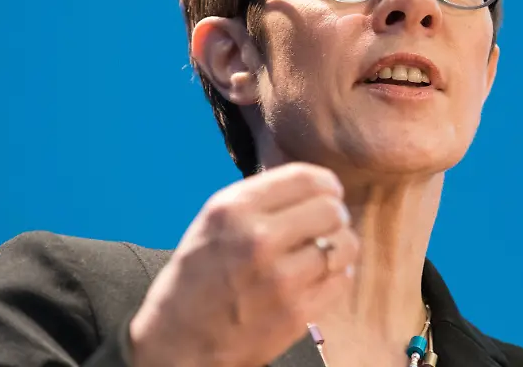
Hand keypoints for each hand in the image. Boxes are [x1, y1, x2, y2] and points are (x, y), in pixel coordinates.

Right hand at [127, 162, 358, 366]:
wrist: (177, 344)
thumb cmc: (198, 276)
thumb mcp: (214, 221)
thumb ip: (262, 199)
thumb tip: (316, 185)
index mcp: (234, 209)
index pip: (307, 178)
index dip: (327, 184)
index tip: (329, 193)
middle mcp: (259, 239)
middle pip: (332, 210)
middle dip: (333, 216)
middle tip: (323, 227)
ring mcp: (280, 279)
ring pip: (344, 245)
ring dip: (338, 248)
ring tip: (322, 254)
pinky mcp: (297, 313)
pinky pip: (342, 280)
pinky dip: (334, 278)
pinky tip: (316, 279)